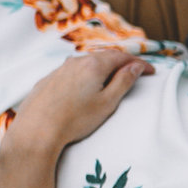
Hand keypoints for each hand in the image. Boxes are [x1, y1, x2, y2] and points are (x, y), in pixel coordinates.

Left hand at [12, 52, 152, 152]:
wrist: (36, 130)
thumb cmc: (74, 120)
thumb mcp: (107, 102)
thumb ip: (124, 81)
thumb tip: (136, 66)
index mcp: (94, 65)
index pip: (122, 57)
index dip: (138, 63)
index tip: (150, 71)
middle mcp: (75, 62)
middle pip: (103, 57)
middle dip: (121, 63)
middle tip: (133, 73)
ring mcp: (59, 70)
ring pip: (86, 64)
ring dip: (101, 69)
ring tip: (110, 80)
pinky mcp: (47, 80)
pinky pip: (71, 72)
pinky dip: (84, 76)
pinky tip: (84, 88)